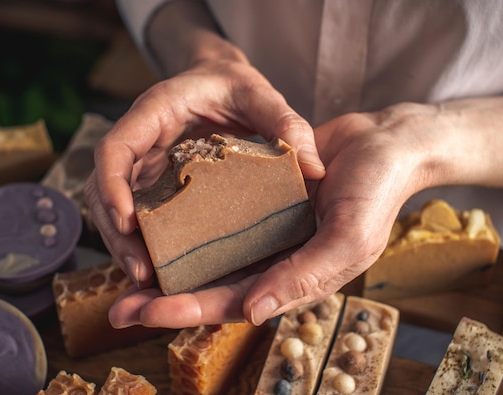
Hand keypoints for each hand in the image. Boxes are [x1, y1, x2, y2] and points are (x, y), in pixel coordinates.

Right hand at [84, 57, 325, 324]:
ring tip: (148, 282)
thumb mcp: (260, 94)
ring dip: (124, 246)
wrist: (219, 84)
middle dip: (116, 233)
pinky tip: (160, 273)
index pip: (113, 150)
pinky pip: (135, 217)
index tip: (127, 222)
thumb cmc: (234, 86)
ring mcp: (141, 167)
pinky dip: (141, 244)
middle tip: (141, 272)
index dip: (111, 186)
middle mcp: (139, 142)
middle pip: (103, 189)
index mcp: (153, 113)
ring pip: (112, 209)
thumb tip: (313, 169)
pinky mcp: (152, 185)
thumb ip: (285, 122)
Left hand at [94, 99, 451, 327]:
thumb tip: (254, 312)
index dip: (188, 311)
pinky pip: (215, 218)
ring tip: (123, 271)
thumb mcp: (349, 239)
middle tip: (118, 308)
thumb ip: (305, 277)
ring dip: (167, 266)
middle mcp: (271, 261)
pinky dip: (185, 227)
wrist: (384, 144)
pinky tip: (153, 225)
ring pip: (206, 257)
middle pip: (209, 287)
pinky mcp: (255, 202)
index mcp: (292, 280)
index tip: (146, 312)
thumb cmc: (376, 193)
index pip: (232, 303)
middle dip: (164, 300)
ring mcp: (261, 232)